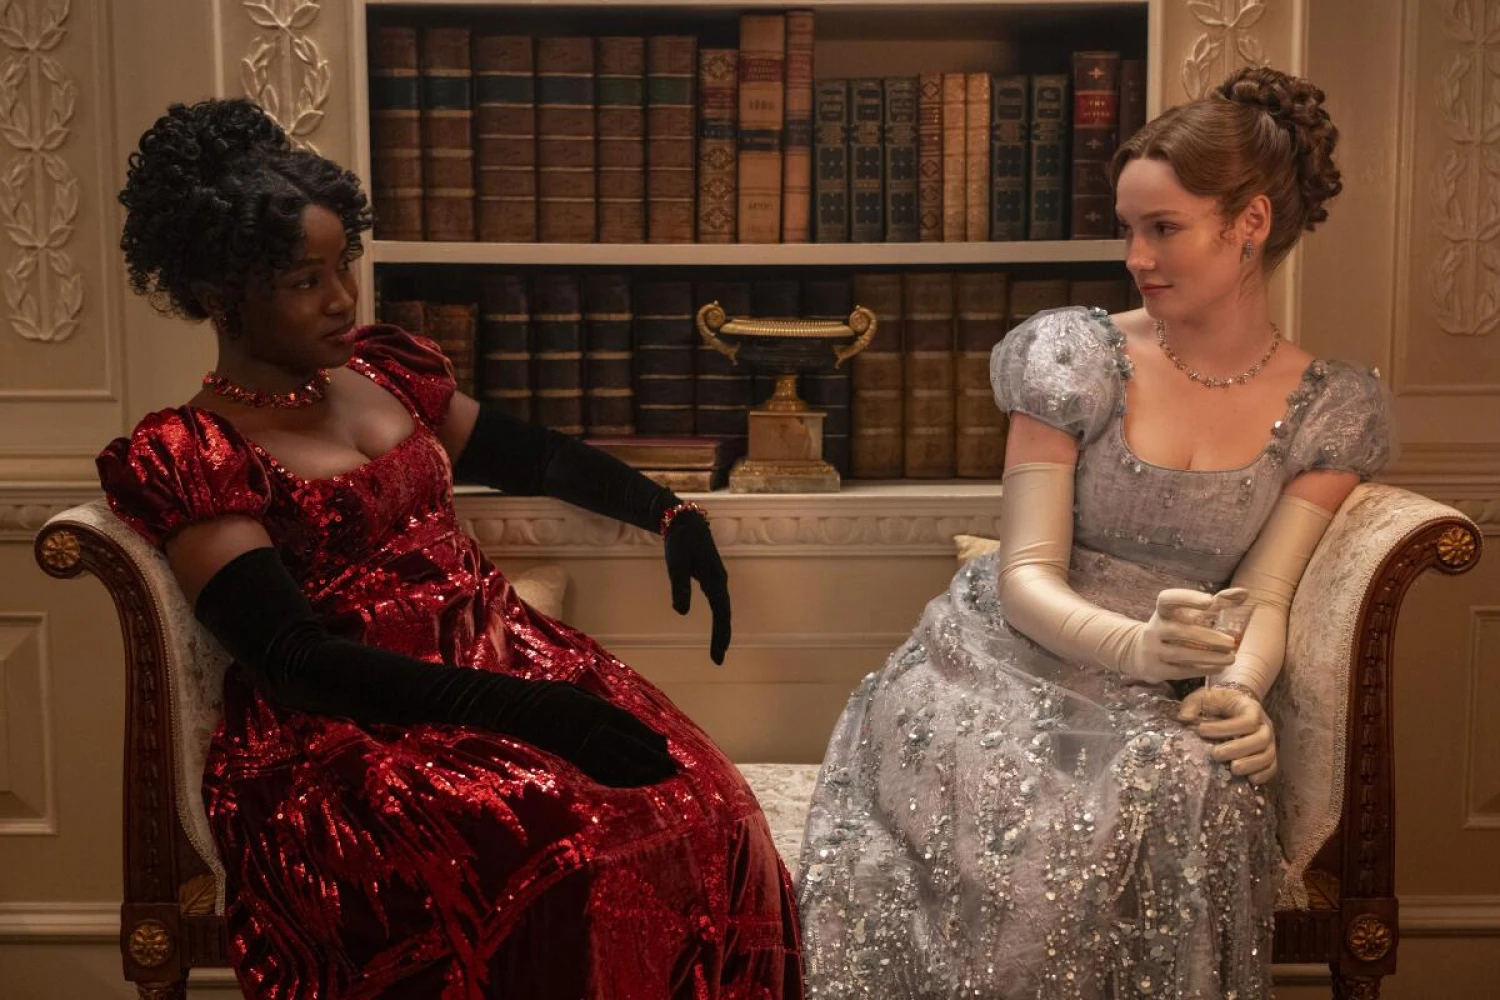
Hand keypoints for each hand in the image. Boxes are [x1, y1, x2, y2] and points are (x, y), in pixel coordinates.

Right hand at [496, 680, 677, 787]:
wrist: (511, 709)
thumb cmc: (543, 698)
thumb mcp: (574, 692)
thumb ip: (597, 705)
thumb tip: (620, 719)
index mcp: (595, 709)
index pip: (631, 726)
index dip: (649, 738)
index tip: (665, 747)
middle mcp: (592, 728)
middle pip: (630, 746)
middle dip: (651, 758)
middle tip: (671, 769)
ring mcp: (580, 746)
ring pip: (618, 763)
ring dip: (640, 773)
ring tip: (657, 780)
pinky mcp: (569, 761)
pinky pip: (597, 774)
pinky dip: (616, 781)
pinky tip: (629, 787)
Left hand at [663, 510, 731, 663]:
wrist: (686, 521)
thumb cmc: (679, 542)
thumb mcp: (675, 565)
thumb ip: (679, 588)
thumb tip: (681, 613)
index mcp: (714, 580)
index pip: (720, 613)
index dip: (719, 635)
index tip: (717, 655)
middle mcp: (720, 581)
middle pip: (725, 614)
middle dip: (722, 637)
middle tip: (717, 659)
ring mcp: (717, 579)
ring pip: (723, 609)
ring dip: (722, 629)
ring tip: (719, 649)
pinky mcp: (712, 576)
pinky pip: (719, 602)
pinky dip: (719, 617)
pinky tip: (717, 626)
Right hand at [1121, 588, 1238, 682]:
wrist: (1140, 652)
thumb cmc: (1175, 627)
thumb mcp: (1188, 613)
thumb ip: (1217, 603)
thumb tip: (1244, 593)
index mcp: (1162, 611)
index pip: (1168, 599)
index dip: (1188, 598)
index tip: (1210, 601)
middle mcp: (1154, 629)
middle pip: (1179, 631)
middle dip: (1207, 637)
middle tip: (1231, 642)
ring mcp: (1153, 650)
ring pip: (1181, 654)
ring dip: (1209, 656)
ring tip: (1231, 658)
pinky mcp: (1156, 669)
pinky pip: (1180, 671)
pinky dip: (1202, 669)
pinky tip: (1219, 667)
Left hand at [1178, 686, 1277, 783]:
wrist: (1237, 704)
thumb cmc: (1219, 702)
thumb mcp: (1204, 696)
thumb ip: (1192, 704)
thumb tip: (1184, 718)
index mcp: (1250, 708)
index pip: (1246, 720)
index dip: (1225, 728)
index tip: (1200, 731)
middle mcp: (1264, 725)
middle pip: (1261, 739)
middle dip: (1239, 749)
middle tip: (1216, 755)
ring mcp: (1269, 741)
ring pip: (1268, 754)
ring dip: (1252, 764)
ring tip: (1233, 769)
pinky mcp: (1269, 754)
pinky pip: (1272, 766)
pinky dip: (1264, 774)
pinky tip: (1250, 780)